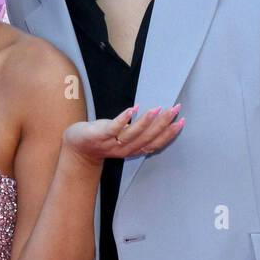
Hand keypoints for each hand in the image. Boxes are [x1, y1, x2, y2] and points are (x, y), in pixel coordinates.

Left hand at [64, 104, 183, 165]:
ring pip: (133, 134)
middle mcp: (125, 150)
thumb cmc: (103, 138)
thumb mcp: (124, 137)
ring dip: (146, 122)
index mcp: (133, 150)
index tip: (181, 121)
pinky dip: (123, 119)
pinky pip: (113, 128)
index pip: (155, 144)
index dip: (169, 134)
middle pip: (147, 138)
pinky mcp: (99, 135)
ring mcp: (112, 143)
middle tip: (175, 109)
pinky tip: (132, 109)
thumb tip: (158, 117)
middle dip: (163, 124)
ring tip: (158, 109)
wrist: (77, 147)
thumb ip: (139, 132)